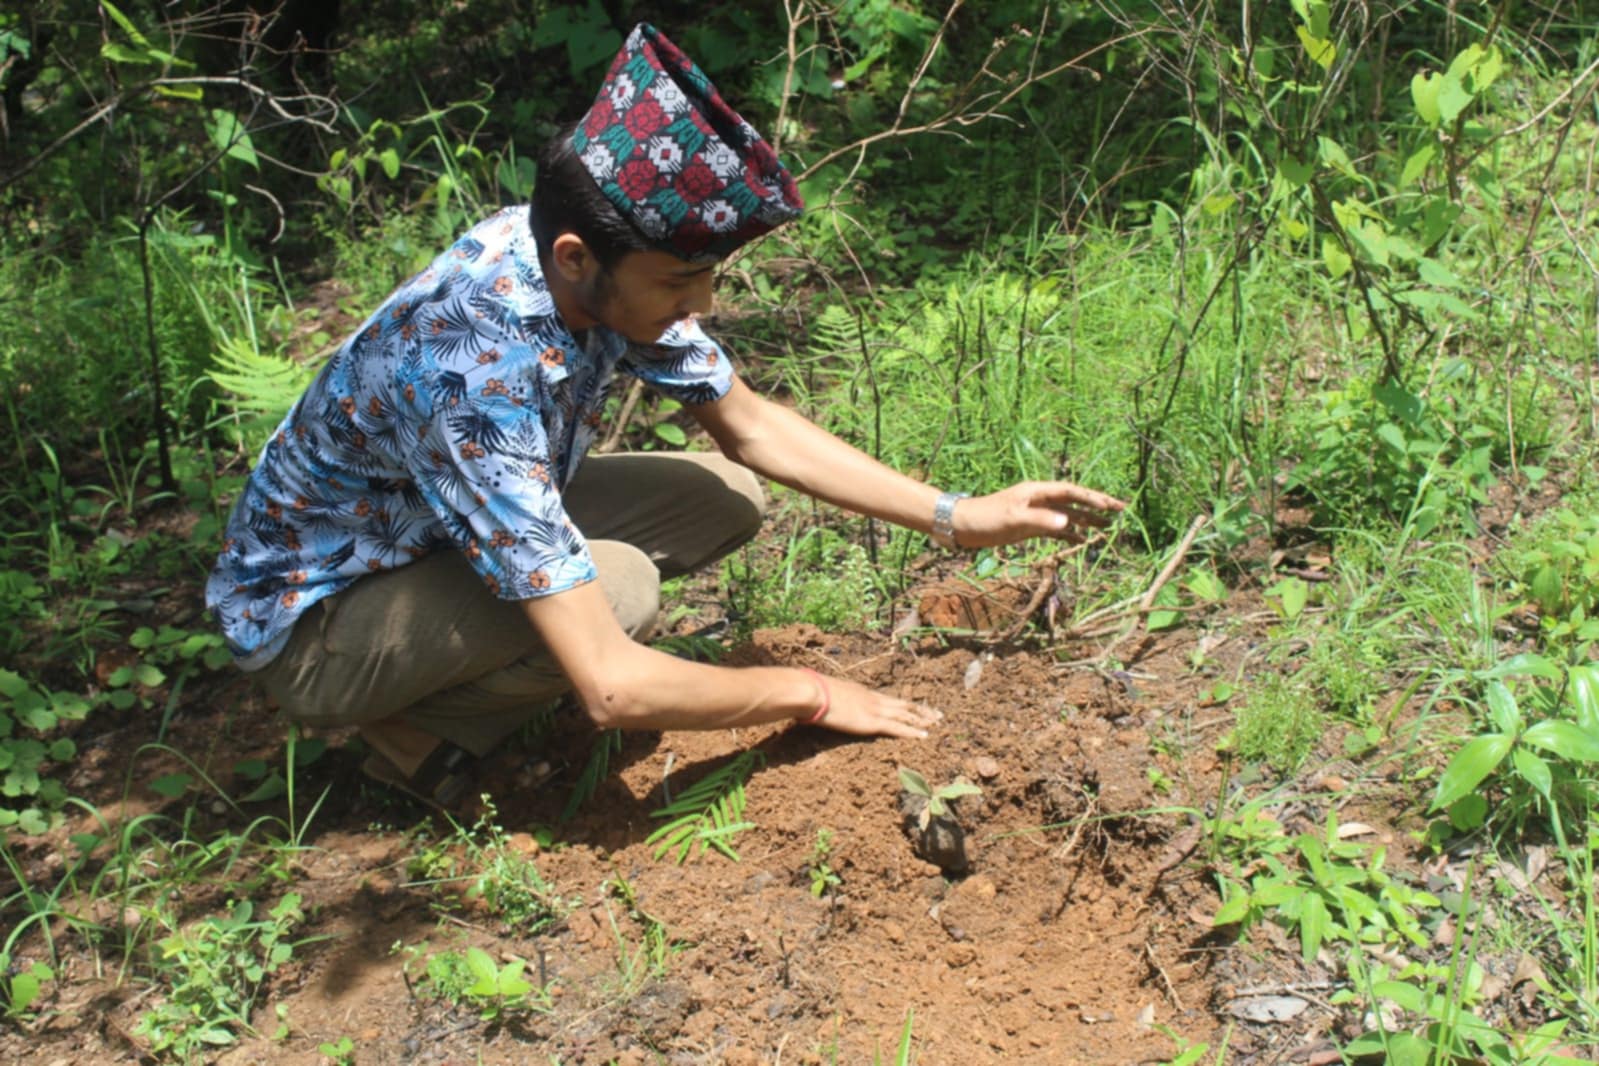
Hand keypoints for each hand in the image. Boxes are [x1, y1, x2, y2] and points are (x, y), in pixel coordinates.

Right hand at [813, 675, 940, 738]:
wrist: (812, 692)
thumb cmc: (811, 693)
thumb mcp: (824, 696)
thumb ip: (830, 702)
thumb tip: (821, 706)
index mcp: (862, 692)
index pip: (888, 699)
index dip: (903, 704)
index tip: (915, 706)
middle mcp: (873, 698)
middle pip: (903, 704)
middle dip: (921, 710)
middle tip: (937, 714)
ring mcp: (875, 709)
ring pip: (906, 714)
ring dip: (923, 720)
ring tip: (937, 723)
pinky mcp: (872, 722)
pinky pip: (899, 728)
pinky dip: (913, 732)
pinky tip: (925, 736)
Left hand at [953, 480, 1125, 548]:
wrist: (962, 526)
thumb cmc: (986, 517)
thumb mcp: (1014, 518)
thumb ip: (1041, 520)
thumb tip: (1068, 524)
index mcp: (1037, 492)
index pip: (1071, 492)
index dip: (1093, 498)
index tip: (1112, 505)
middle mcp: (1039, 500)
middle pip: (1074, 501)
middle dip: (1097, 506)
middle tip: (1120, 510)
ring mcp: (1035, 513)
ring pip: (1067, 515)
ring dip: (1087, 521)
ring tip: (1108, 527)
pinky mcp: (1029, 526)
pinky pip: (1055, 529)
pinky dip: (1069, 534)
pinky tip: (1082, 542)